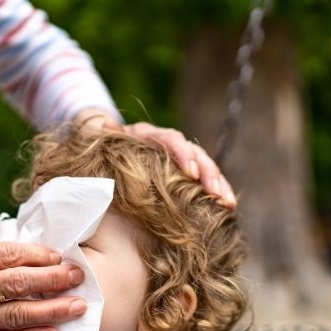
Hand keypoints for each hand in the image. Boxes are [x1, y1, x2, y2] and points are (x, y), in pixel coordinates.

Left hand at [73, 108, 236, 207]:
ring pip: (205, 166)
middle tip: (216, 192)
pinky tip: (228, 206)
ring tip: (227, 203)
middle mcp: (168, 142)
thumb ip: (105, 133)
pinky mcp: (185, 170)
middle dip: (207, 173)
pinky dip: (217, 190)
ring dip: (218, 183)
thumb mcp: (103, 138)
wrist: (109, 142)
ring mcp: (179, 156)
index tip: (190, 173)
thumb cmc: (104, 145)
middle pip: (194, 153)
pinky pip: (205, 179)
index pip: (170, 140)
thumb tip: (104, 124)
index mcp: (149, 135)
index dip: (182, 155)